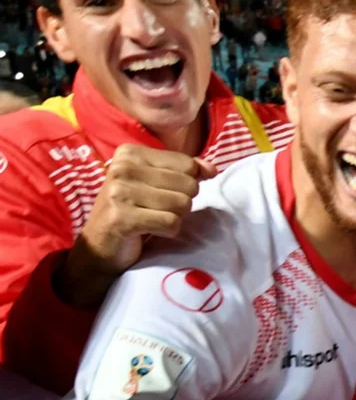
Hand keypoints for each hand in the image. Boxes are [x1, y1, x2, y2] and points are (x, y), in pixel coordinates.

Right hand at [60, 144, 216, 306]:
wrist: (99, 246)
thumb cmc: (132, 210)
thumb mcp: (157, 184)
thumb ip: (186, 171)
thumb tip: (212, 169)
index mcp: (130, 153)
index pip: (188, 164)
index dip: (185, 184)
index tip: (160, 193)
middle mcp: (122, 168)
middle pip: (188, 185)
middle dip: (180, 203)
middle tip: (155, 210)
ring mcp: (119, 193)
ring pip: (182, 204)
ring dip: (173, 218)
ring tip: (151, 220)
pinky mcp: (122, 218)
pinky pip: (171, 223)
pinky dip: (167, 231)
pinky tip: (149, 231)